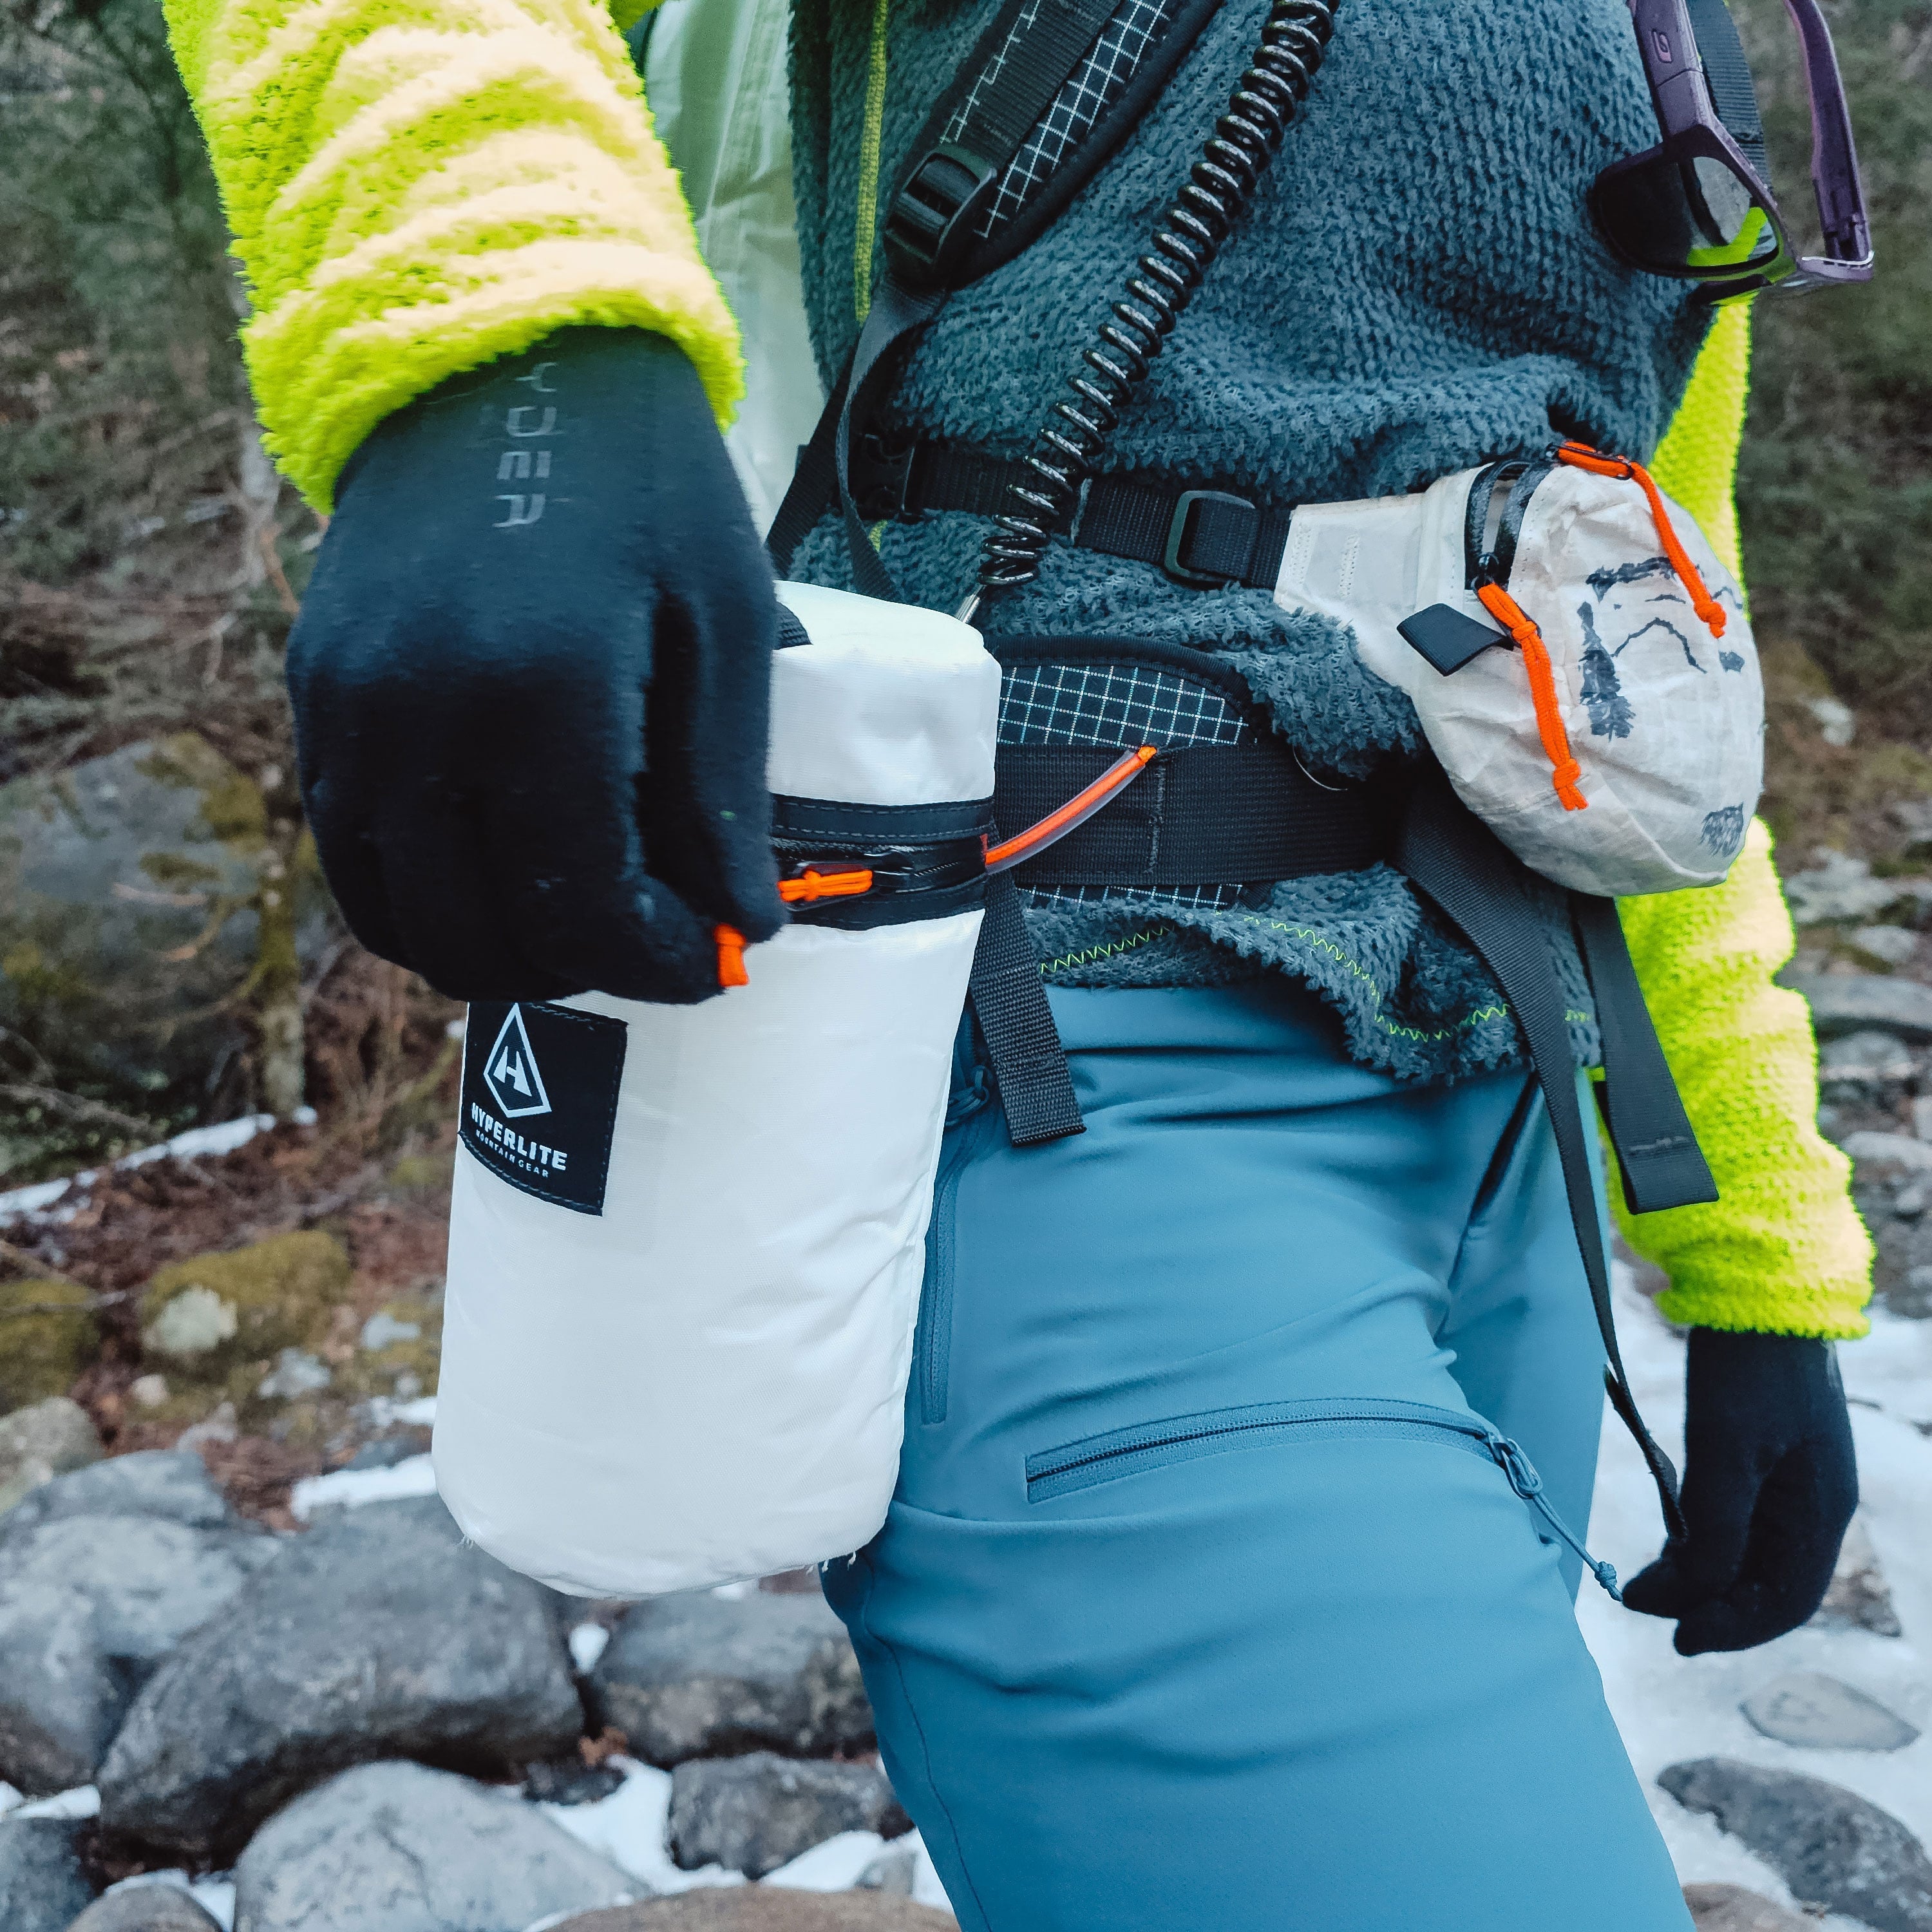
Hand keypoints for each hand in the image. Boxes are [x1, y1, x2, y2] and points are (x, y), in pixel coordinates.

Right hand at [288, 325, 783, 1003]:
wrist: (495, 355)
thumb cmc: (640, 483)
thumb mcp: (723, 620)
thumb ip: (721, 787)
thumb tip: (744, 925)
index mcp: (541, 690)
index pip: (587, 902)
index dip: (658, 960)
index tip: (715, 961)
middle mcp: (419, 715)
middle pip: (488, 931)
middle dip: (586, 966)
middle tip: (655, 940)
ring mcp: (347, 712)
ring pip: (407, 916)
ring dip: (502, 949)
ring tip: (585, 918)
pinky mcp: (312, 698)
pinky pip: (352, 856)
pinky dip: (427, 901)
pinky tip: (502, 879)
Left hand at [1623, 1328, 1857, 1653]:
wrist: (1757, 1289)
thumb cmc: (1747, 1368)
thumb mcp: (1726, 1449)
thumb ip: (1713, 1527)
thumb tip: (1689, 1594)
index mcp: (1822, 1510)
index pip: (1784, 1600)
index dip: (1731, 1628)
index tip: (1674, 1638)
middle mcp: (1815, 1503)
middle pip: (1766, 1583)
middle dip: (1709, 1604)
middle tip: (1644, 1604)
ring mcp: (1793, 1479)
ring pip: (1750, 1553)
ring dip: (1702, 1572)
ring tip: (1648, 1575)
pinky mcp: (1766, 1455)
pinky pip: (1741, 1519)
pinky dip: (1705, 1537)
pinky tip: (1671, 1534)